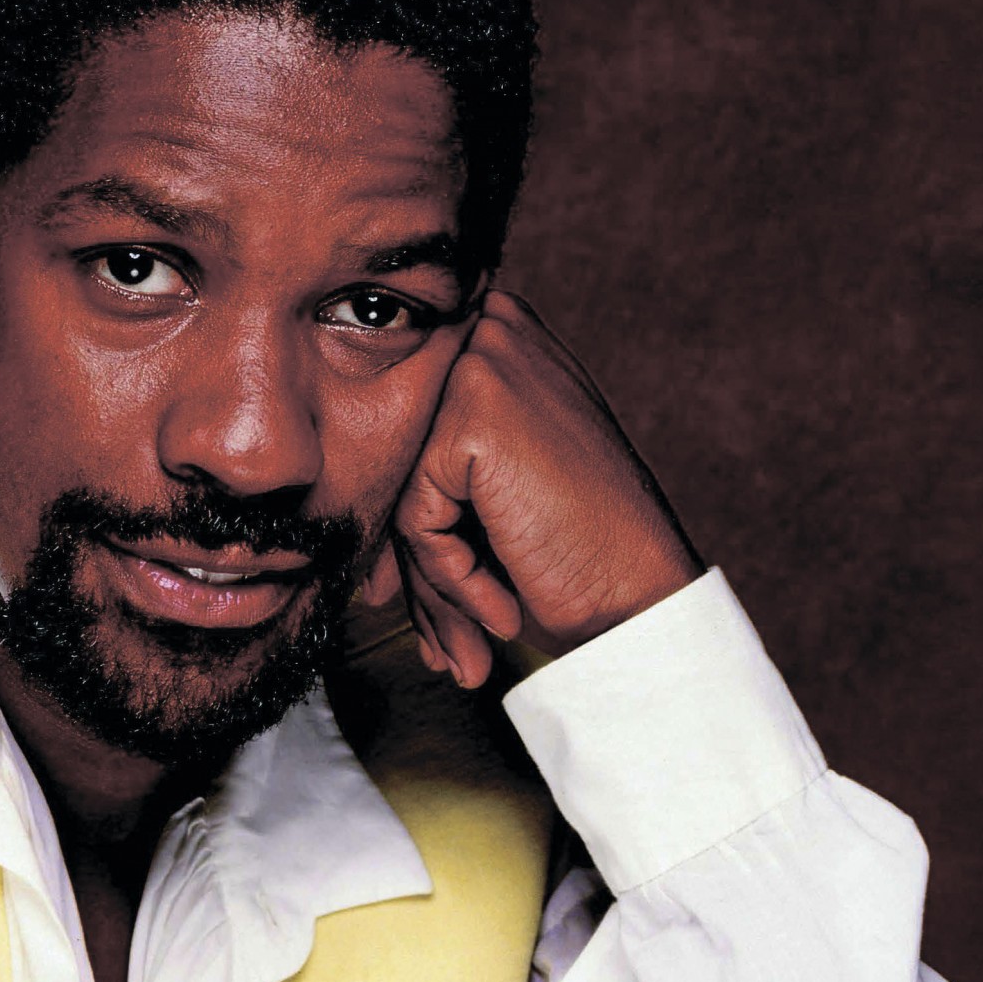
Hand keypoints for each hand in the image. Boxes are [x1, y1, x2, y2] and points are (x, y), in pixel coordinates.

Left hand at [363, 288, 702, 685]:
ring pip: (403, 497)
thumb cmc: (578, 551)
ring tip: (463, 649)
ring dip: (431, 588)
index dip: (409, 529)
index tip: (404, 601)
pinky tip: (504, 613)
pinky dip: (453, 580)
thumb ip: (430, 470)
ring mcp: (485, 369)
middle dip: (412, 566)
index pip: (409, 431)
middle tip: (438, 644)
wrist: (644, 598)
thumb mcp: (496, 489)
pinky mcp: (473, 419)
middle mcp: (495, 332)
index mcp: (500, 334)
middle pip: (401, 463)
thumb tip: (338, 513)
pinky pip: (416, 522)